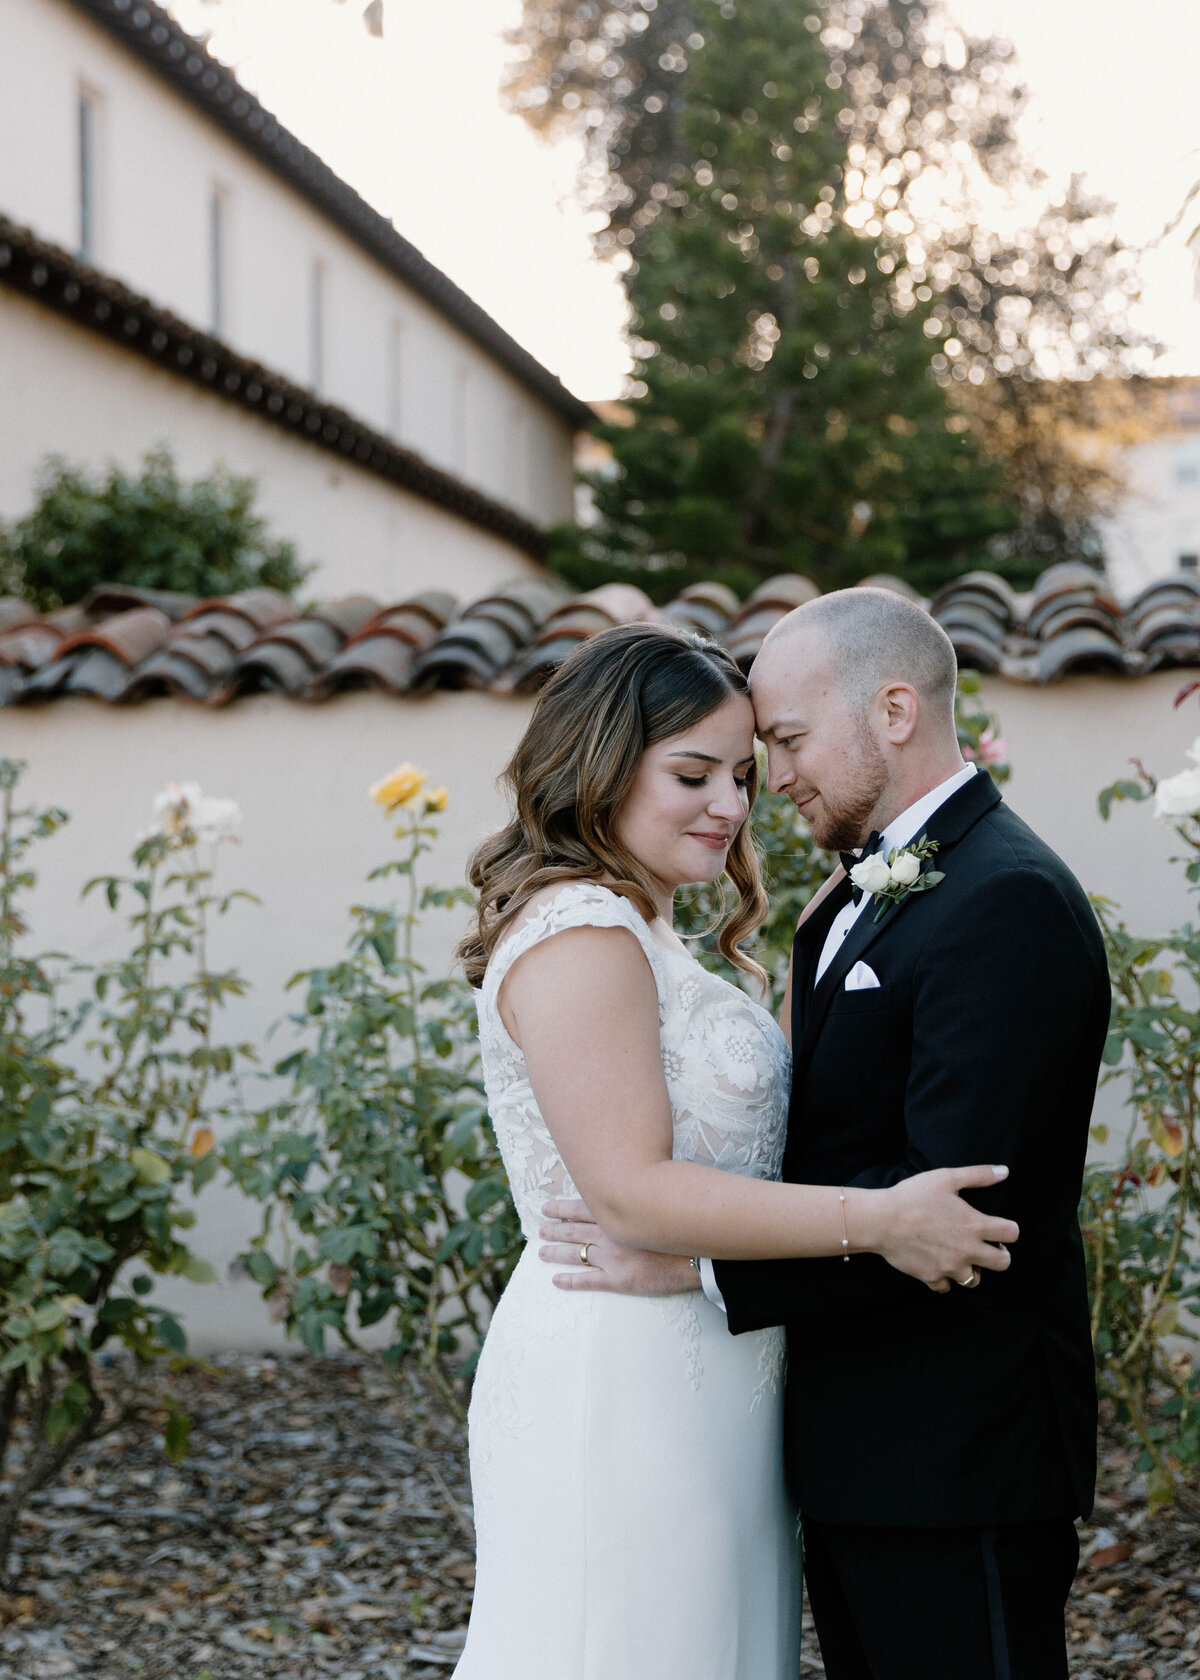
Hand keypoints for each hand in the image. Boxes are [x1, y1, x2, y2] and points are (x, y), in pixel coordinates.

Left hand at [539, 1199, 697, 1295]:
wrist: (697, 1253)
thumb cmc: (680, 1225)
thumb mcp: (656, 1202)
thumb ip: (636, 1198)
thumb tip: (628, 1189)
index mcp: (617, 1213)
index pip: (580, 1207)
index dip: (561, 1208)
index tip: (545, 1207)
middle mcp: (609, 1233)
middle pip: (573, 1230)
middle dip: (554, 1230)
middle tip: (539, 1230)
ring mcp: (611, 1257)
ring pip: (575, 1254)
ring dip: (556, 1253)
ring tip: (541, 1253)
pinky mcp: (618, 1279)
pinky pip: (587, 1281)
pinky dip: (569, 1281)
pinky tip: (556, 1281)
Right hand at [867, 1165, 1018, 1294]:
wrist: (881, 1221)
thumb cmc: (913, 1196)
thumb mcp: (946, 1178)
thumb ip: (978, 1175)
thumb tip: (1005, 1171)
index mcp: (975, 1225)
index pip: (1012, 1234)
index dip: (1009, 1229)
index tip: (999, 1227)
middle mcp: (968, 1250)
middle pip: (1003, 1263)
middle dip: (1000, 1254)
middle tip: (986, 1245)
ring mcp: (950, 1267)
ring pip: (975, 1280)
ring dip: (972, 1269)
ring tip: (961, 1256)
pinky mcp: (932, 1277)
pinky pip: (946, 1287)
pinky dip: (945, 1278)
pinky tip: (938, 1264)